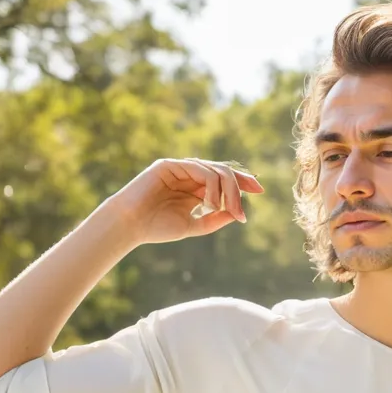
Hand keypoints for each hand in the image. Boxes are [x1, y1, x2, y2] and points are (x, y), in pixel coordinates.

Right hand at [110, 158, 263, 244]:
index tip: (260, 189)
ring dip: (225, 192)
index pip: (224, 179)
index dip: (243, 182)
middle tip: (240, 214)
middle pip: (224, 173)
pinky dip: (210, 186)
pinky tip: (210, 203)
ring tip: (222, 211)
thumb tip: (238, 214)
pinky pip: (199, 169)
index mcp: (195, 187)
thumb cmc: (157, 227)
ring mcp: (180, 168)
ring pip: (215, 171)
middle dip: (238, 191)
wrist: (131, 225)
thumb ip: (215, 220)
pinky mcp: (170, 165)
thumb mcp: (194, 226)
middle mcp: (189, 174)